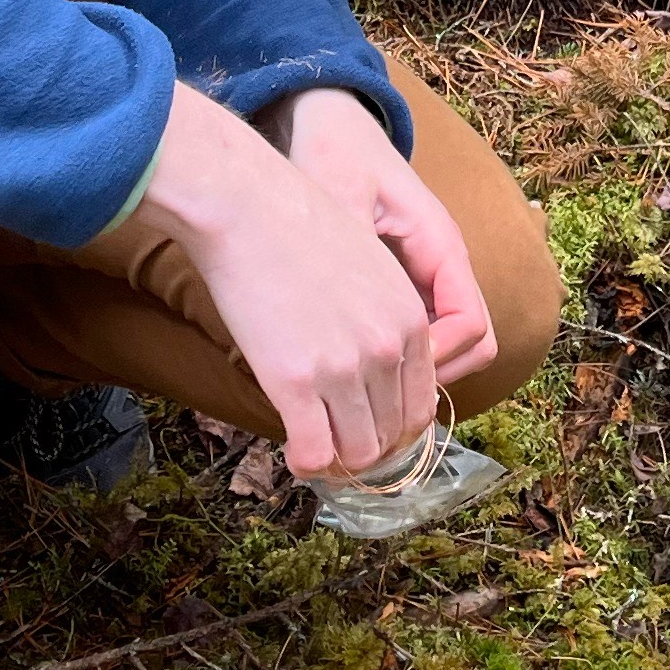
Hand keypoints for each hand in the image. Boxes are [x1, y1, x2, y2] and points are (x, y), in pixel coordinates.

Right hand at [139, 84, 437, 480]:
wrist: (248, 205)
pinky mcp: (295, 381)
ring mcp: (344, 368)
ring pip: (359, 454)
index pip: (421, 405)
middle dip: (367, 449)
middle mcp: (387, 349)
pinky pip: (315, 453)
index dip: (394, 429)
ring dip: (339, 462)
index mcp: (411, 322)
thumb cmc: (297, 228)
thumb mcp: (369, 270)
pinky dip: (308, 464)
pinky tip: (295, 454)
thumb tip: (371, 367)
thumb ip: (382, 319)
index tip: (367, 430)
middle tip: (338, 448)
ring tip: (315, 451)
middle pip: (393, 435)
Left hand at [280, 89, 496, 392]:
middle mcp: (445, 264)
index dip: (440, 359)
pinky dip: (400, 356)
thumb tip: (355, 313)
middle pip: (472, 345)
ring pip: (450, 343)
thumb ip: (351, 245)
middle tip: (374, 398)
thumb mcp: (337, 194)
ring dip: (417, 372)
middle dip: (432, 378)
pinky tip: (352, 364)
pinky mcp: (404, 279)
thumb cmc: (334, 152)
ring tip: (361, 391)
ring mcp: (428, 273)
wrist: (327, 122)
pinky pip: (422, 330)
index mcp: (441, 244)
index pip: (472, 325)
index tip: (386, 373)